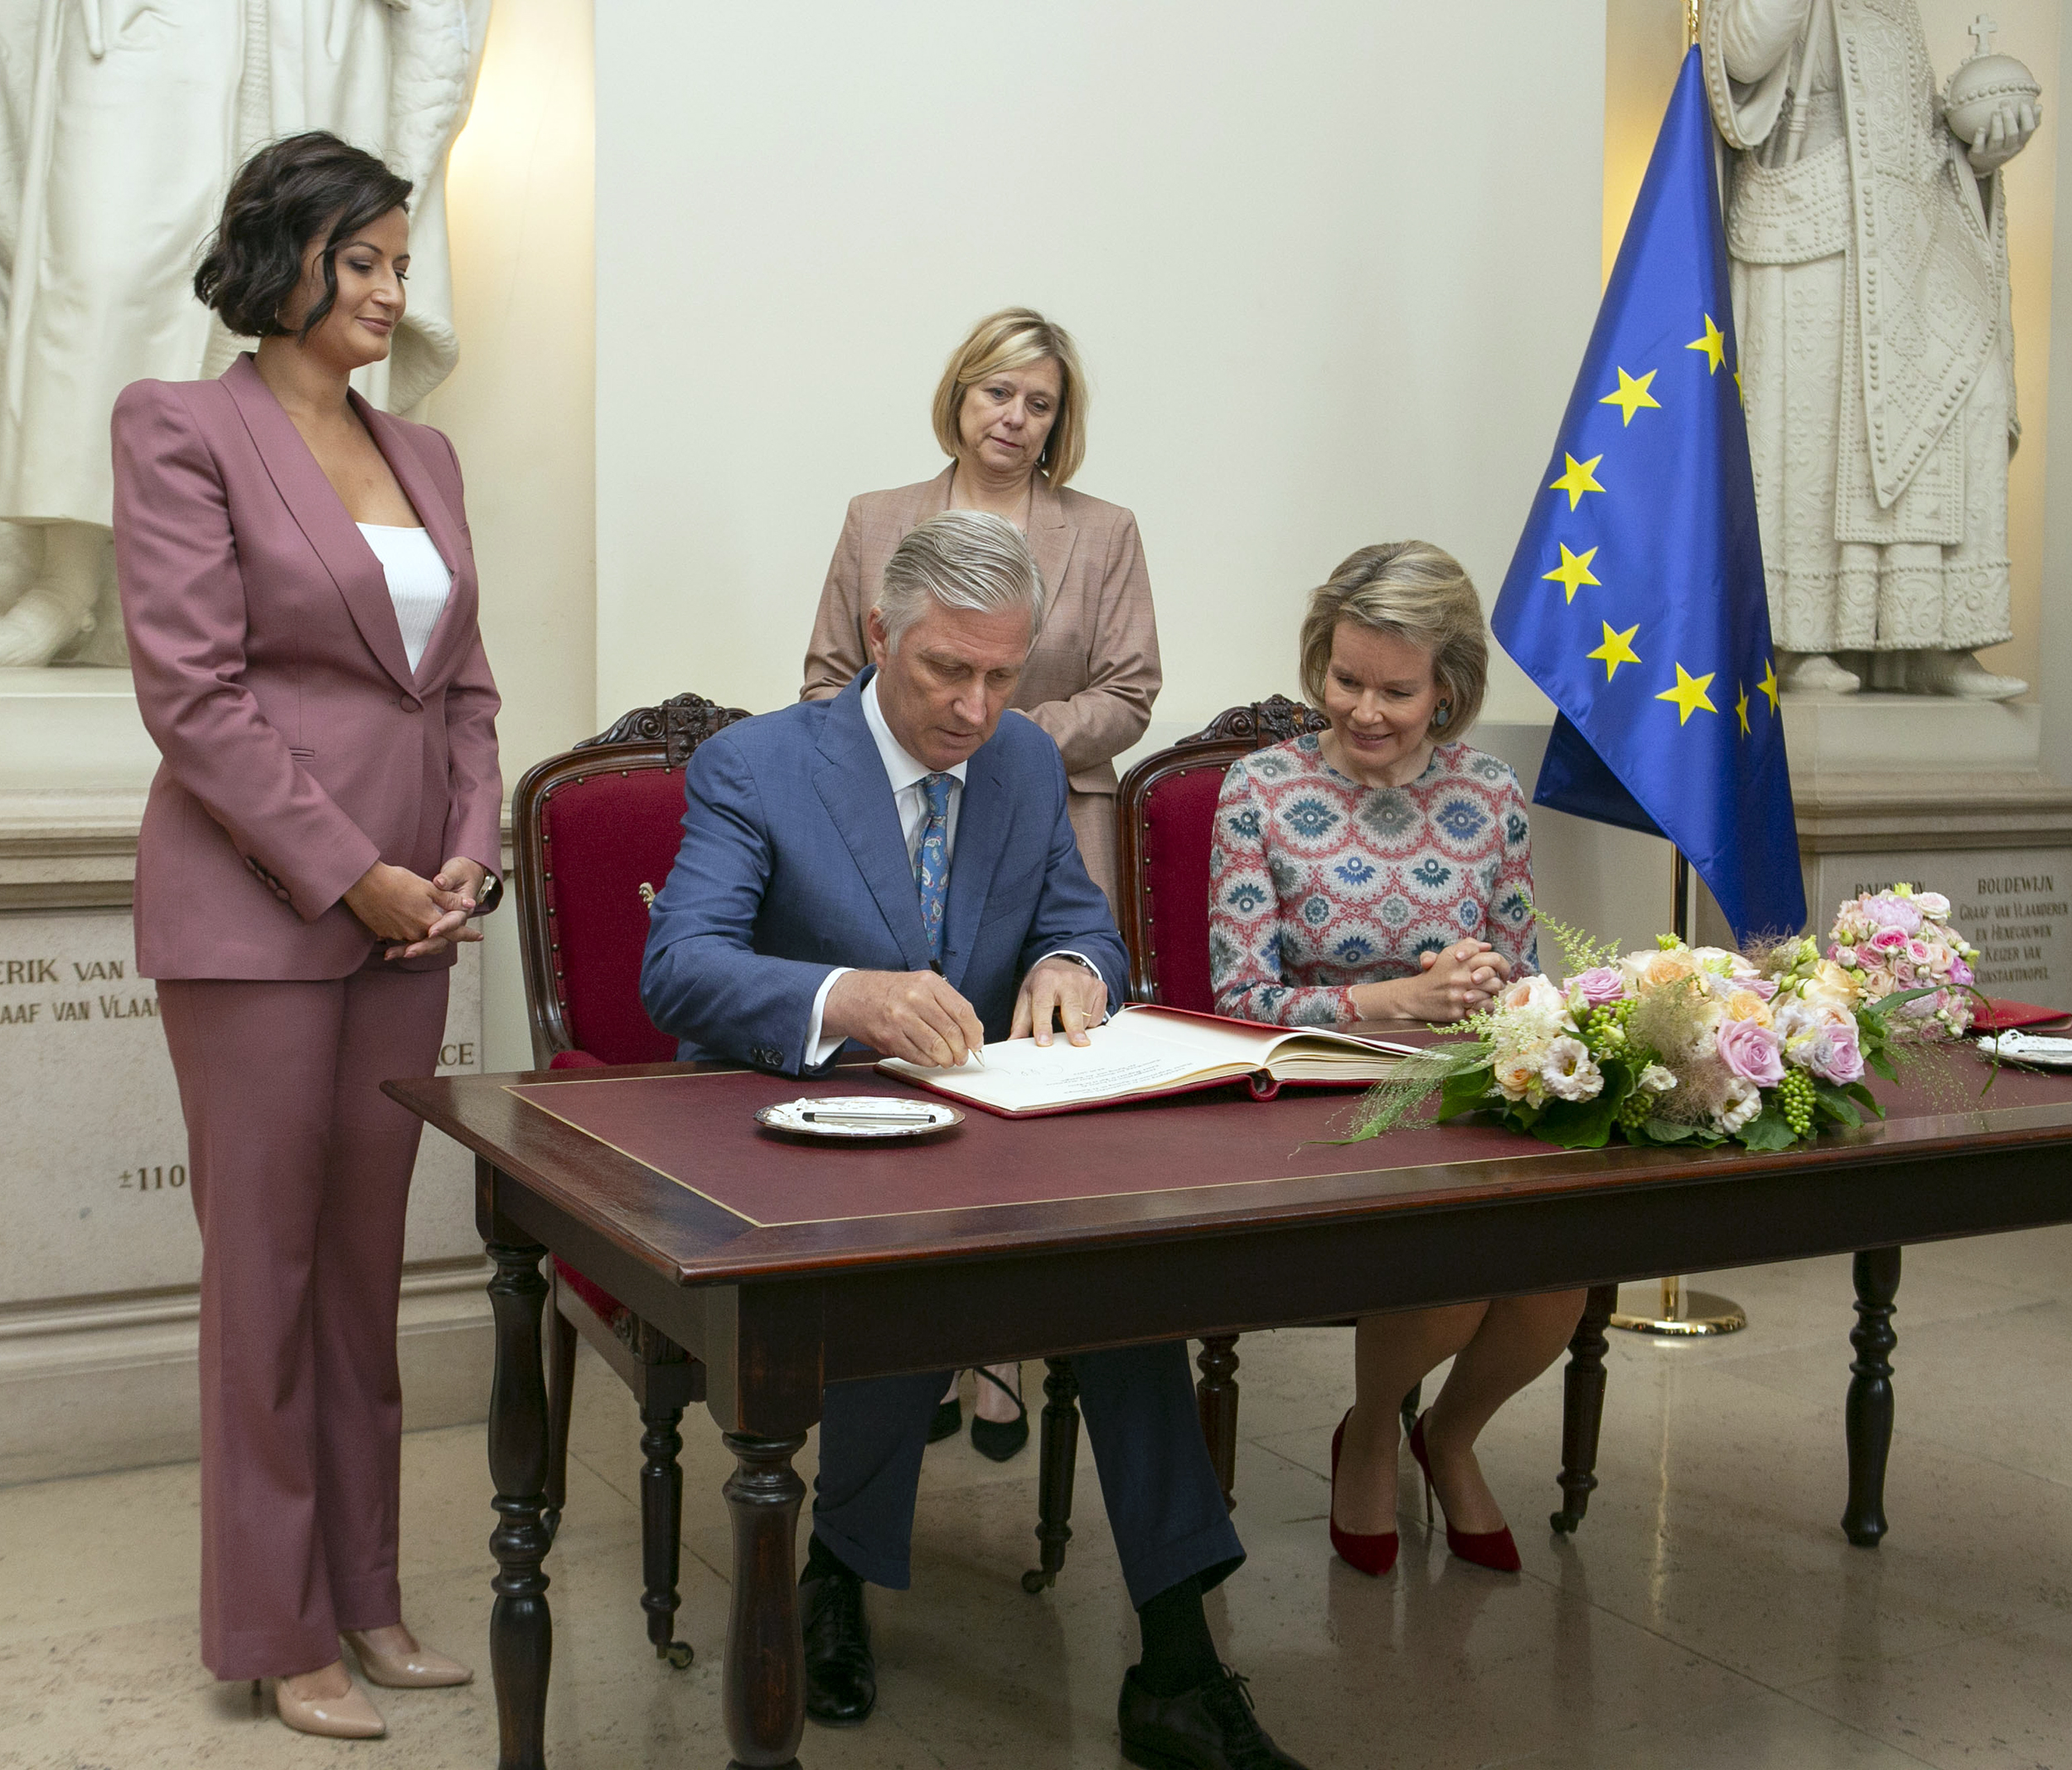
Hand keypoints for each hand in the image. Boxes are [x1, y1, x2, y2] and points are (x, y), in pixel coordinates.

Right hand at [341, 861, 479, 961]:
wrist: (362, 882)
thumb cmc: (396, 881)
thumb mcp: (427, 887)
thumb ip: (449, 899)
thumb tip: (469, 904)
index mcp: (428, 921)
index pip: (453, 932)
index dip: (466, 934)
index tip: (478, 936)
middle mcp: (414, 932)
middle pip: (435, 940)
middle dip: (444, 937)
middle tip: (454, 933)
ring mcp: (397, 934)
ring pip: (417, 939)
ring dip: (425, 937)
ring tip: (430, 930)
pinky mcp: (383, 932)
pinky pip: (400, 937)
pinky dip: (406, 935)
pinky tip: (407, 924)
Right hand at [822, 968, 986, 1067]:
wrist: (855, 996)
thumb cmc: (893, 992)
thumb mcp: (922, 986)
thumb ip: (947, 1005)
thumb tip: (972, 1032)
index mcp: (928, 983)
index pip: (962, 1011)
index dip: (974, 1032)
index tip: (976, 1043)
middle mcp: (915, 998)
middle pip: (951, 1032)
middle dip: (961, 1050)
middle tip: (962, 1056)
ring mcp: (900, 1018)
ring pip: (936, 1048)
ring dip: (947, 1059)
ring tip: (947, 1059)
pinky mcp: (889, 1037)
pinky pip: (918, 1057)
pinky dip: (929, 1062)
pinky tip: (930, 1059)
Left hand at [1009, 956, 1106, 1046]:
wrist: (1062, 963)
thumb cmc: (1042, 984)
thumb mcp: (1027, 998)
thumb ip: (1021, 1022)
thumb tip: (1014, 1042)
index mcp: (1045, 980)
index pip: (1043, 1005)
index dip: (1043, 1025)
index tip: (1044, 1042)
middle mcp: (1067, 979)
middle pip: (1072, 1008)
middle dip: (1074, 1027)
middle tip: (1078, 1043)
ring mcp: (1086, 982)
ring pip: (1085, 1016)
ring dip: (1077, 1027)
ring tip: (1067, 1017)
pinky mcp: (1100, 987)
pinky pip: (1097, 1016)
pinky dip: (1089, 1021)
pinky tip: (1080, 1012)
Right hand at [1347, 941, 1511, 1023]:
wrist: (1414, 996)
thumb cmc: (1434, 974)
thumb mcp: (1448, 955)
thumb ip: (1468, 946)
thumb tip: (1487, 947)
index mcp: (1459, 960)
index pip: (1494, 959)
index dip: (1503, 966)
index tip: (1503, 973)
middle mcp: (1459, 976)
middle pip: (1495, 981)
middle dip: (1497, 985)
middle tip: (1493, 986)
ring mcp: (1458, 995)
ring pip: (1491, 997)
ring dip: (1491, 997)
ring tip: (1486, 996)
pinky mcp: (1456, 1012)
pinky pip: (1481, 1011)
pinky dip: (1484, 1010)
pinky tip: (1478, 1006)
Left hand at [1968, 99, 2040, 172]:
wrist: (1984, 163)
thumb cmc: (2005, 143)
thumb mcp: (2019, 136)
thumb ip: (2028, 122)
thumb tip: (2039, 106)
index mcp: (2020, 143)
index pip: (2028, 129)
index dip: (2027, 116)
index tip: (2023, 102)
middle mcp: (2008, 149)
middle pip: (2012, 133)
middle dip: (2009, 117)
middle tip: (2005, 102)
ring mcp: (1993, 154)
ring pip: (1997, 138)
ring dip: (1996, 124)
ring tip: (1995, 111)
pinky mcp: (1978, 156)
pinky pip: (1979, 147)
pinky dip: (1979, 137)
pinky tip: (1980, 128)